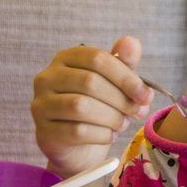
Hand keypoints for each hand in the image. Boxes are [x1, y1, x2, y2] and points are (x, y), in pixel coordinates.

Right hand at [31, 36, 153, 176]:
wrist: (80, 144)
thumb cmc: (100, 104)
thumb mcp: (116, 81)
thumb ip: (125, 62)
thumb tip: (132, 42)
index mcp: (67, 58)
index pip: (97, 58)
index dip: (126, 77)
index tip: (146, 95)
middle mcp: (48, 77)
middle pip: (90, 82)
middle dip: (121, 99)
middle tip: (137, 112)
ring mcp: (41, 104)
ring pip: (81, 106)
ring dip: (111, 117)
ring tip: (122, 123)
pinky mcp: (43, 131)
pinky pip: (77, 131)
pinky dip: (101, 134)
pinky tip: (110, 135)